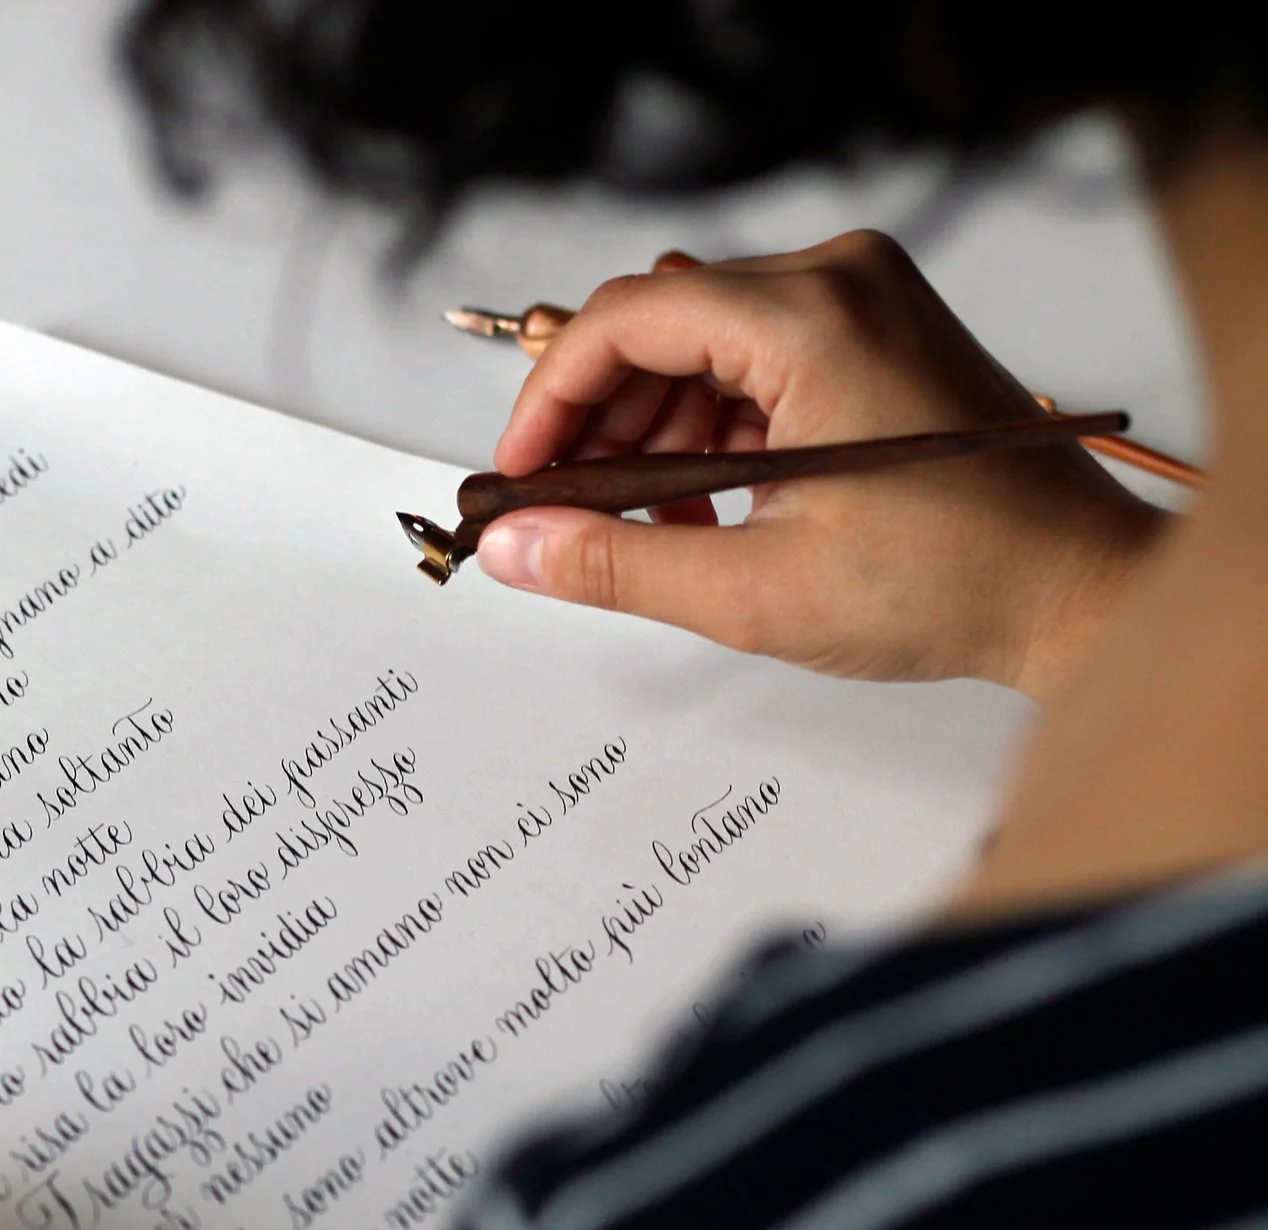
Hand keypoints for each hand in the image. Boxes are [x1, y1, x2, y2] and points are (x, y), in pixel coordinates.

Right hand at [475, 231, 1166, 699]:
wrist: (1073, 589)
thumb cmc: (957, 579)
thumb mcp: (754, 588)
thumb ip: (613, 562)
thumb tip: (515, 547)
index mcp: (812, 320)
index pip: (624, 320)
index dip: (549, 400)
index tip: (518, 472)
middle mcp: (840, 282)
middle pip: (658, 327)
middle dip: (598, 425)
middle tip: (564, 511)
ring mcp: (863, 300)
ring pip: (698, 346)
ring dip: (652, 435)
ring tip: (647, 527)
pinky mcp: (874, 331)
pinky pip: (750, 361)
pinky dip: (708, 431)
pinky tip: (701, 508)